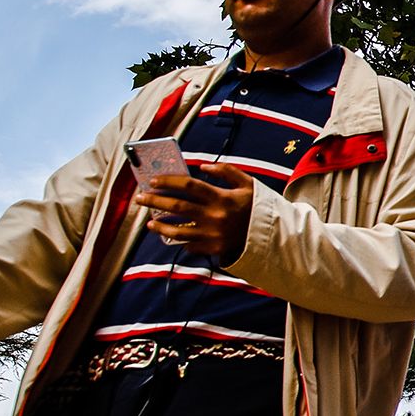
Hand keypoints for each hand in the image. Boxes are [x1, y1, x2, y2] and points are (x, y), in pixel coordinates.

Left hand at [134, 163, 255, 258]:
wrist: (274, 235)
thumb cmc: (258, 207)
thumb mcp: (249, 184)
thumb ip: (227, 171)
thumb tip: (203, 166)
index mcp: (221, 197)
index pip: (188, 186)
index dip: (168, 181)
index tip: (153, 180)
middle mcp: (214, 215)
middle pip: (177, 206)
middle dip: (155, 201)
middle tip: (140, 198)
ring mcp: (213, 234)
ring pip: (178, 230)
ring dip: (160, 225)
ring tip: (149, 222)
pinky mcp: (214, 249)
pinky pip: (191, 246)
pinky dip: (180, 241)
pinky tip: (171, 237)